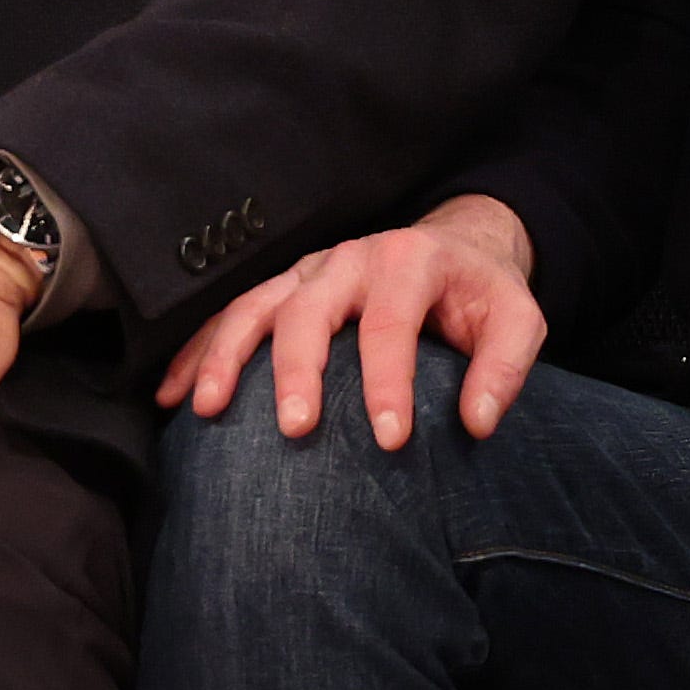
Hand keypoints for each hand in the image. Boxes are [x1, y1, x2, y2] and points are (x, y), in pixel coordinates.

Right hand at [155, 192, 543, 449]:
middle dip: (297, 371)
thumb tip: (475, 422)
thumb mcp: (516, 319)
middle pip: (309, 310)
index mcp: (408, 262)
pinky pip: (231, 315)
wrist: (452, 248)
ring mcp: (307, 270)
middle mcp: (349, 259)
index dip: (388, 384)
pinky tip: (173, 393)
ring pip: (254, 306)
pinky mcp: (283, 286)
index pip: (390, 325)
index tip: (391, 442)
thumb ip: (505, 367)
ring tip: (206, 408)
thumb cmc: (481, 294)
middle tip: (294, 430)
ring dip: (226, 357)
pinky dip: (198, 352)